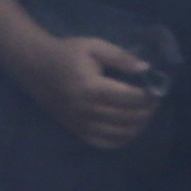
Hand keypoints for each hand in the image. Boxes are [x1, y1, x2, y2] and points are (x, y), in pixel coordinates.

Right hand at [23, 31, 162, 150]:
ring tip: (144, 111)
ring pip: (121, 133)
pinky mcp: (76, 130)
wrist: (34, 65)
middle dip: (148, 110)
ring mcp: (80, 123)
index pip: (131, 99)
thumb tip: (146, 69)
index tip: (157, 89)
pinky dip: (123, 138)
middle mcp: (86, 110)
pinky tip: (129, 126)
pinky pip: (106, 143)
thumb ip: (121, 57)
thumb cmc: (66, 53)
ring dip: (139, 124)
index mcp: (91, 88)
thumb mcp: (94, 47)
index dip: (150, 97)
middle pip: (129, 118)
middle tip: (153, 101)